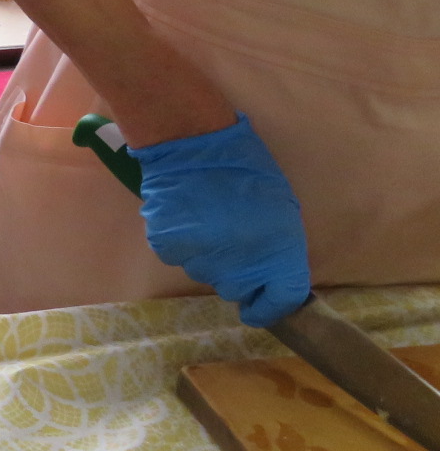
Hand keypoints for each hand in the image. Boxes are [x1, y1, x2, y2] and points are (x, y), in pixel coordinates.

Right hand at [130, 114, 311, 326]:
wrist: (193, 144)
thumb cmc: (248, 171)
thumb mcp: (282, 211)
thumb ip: (279, 250)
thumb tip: (267, 275)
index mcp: (276, 253)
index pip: (279, 302)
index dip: (272, 306)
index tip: (263, 304)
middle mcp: (238, 266)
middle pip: (238, 290)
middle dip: (240, 276)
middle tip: (235, 245)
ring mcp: (200, 259)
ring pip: (207, 273)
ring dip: (211, 257)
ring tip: (209, 224)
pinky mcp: (169, 249)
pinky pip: (182, 257)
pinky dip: (186, 245)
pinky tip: (188, 219)